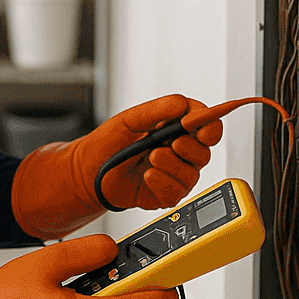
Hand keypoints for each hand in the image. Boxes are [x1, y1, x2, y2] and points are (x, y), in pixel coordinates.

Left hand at [10, 94, 223, 238]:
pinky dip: (163, 183)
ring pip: (192, 173)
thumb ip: (158, 110)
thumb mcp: (130, 120)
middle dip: (188, 147)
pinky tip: (147, 176)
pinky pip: (177, 192)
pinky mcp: (166, 194)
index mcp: (175, 128)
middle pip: (204, 151)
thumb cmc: (106, 144)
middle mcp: (179, 152)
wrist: (87, 173)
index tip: (201, 127)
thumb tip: (183, 104)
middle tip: (167, 143)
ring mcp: (174, 174)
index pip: (207, 125)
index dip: (210, 126)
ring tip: (150, 159)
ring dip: (171, 165)